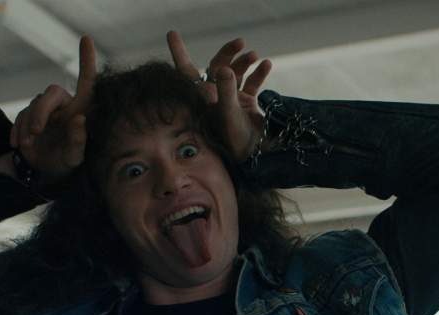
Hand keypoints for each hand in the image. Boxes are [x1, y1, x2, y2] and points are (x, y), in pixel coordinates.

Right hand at [9, 36, 97, 182]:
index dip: (86, 60)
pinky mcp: (29, 116)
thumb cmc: (65, 162)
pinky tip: (17, 144)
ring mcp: (45, 110)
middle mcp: (64, 105)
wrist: (43, 171)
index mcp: (80, 110)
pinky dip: (17, 130)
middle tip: (36, 131)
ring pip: (33, 105)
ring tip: (27, 145)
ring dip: (27, 125)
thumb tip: (79, 119)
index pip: (86, 82)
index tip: (85, 39)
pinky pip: (20, 117)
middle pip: (51, 92)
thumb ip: (78, 141)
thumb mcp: (74, 158)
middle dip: (41, 111)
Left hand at [167, 31, 271, 160]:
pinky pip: (251, 83)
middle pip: (217, 65)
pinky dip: (258, 73)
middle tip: (240, 42)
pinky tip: (267, 64)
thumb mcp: (228, 113)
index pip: (186, 69)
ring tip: (256, 56)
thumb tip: (224, 67)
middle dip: (228, 52)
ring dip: (245, 62)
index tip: (172, 33)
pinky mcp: (246, 104)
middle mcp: (214, 96)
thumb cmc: (234, 139)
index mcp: (202, 97)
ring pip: (235, 72)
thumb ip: (226, 90)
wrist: (254, 156)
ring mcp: (230, 99)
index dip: (179, 51)